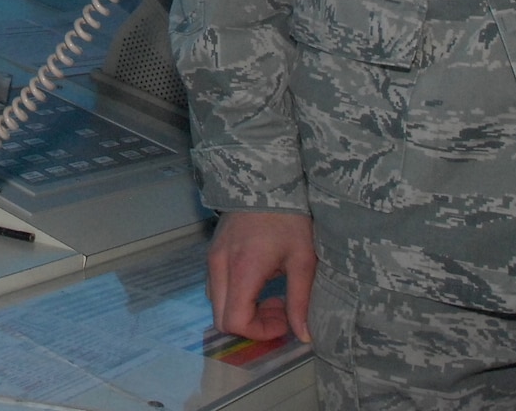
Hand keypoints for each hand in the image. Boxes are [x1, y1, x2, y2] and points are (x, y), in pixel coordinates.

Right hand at [206, 210, 316, 343]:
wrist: (265, 181)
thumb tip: (304, 335)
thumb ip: (300, 300)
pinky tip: (258, 282)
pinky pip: (216, 288)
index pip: (235, 322)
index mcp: (243, 270)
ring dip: (242, 311)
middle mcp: (220, 267)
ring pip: (217, 304)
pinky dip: (234, 296)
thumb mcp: (303, 259)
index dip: (259, 331)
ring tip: (270, 296)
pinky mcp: (212, 253)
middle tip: (278, 310)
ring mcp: (212, 259)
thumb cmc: (288, 218)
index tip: (284, 320)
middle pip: (221, 319)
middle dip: (251, 324)